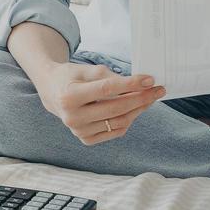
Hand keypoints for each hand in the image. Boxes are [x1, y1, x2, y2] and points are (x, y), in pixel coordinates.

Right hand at [37, 62, 167, 144]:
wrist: (52, 92)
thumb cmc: (70, 77)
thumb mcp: (86, 69)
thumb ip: (110, 76)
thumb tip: (139, 84)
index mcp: (69, 96)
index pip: (107, 89)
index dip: (130, 84)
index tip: (149, 79)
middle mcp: (72, 117)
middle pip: (116, 108)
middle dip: (140, 98)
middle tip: (157, 90)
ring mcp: (78, 131)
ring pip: (118, 122)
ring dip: (138, 110)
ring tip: (149, 98)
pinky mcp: (85, 139)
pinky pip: (114, 131)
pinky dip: (128, 120)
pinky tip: (135, 109)